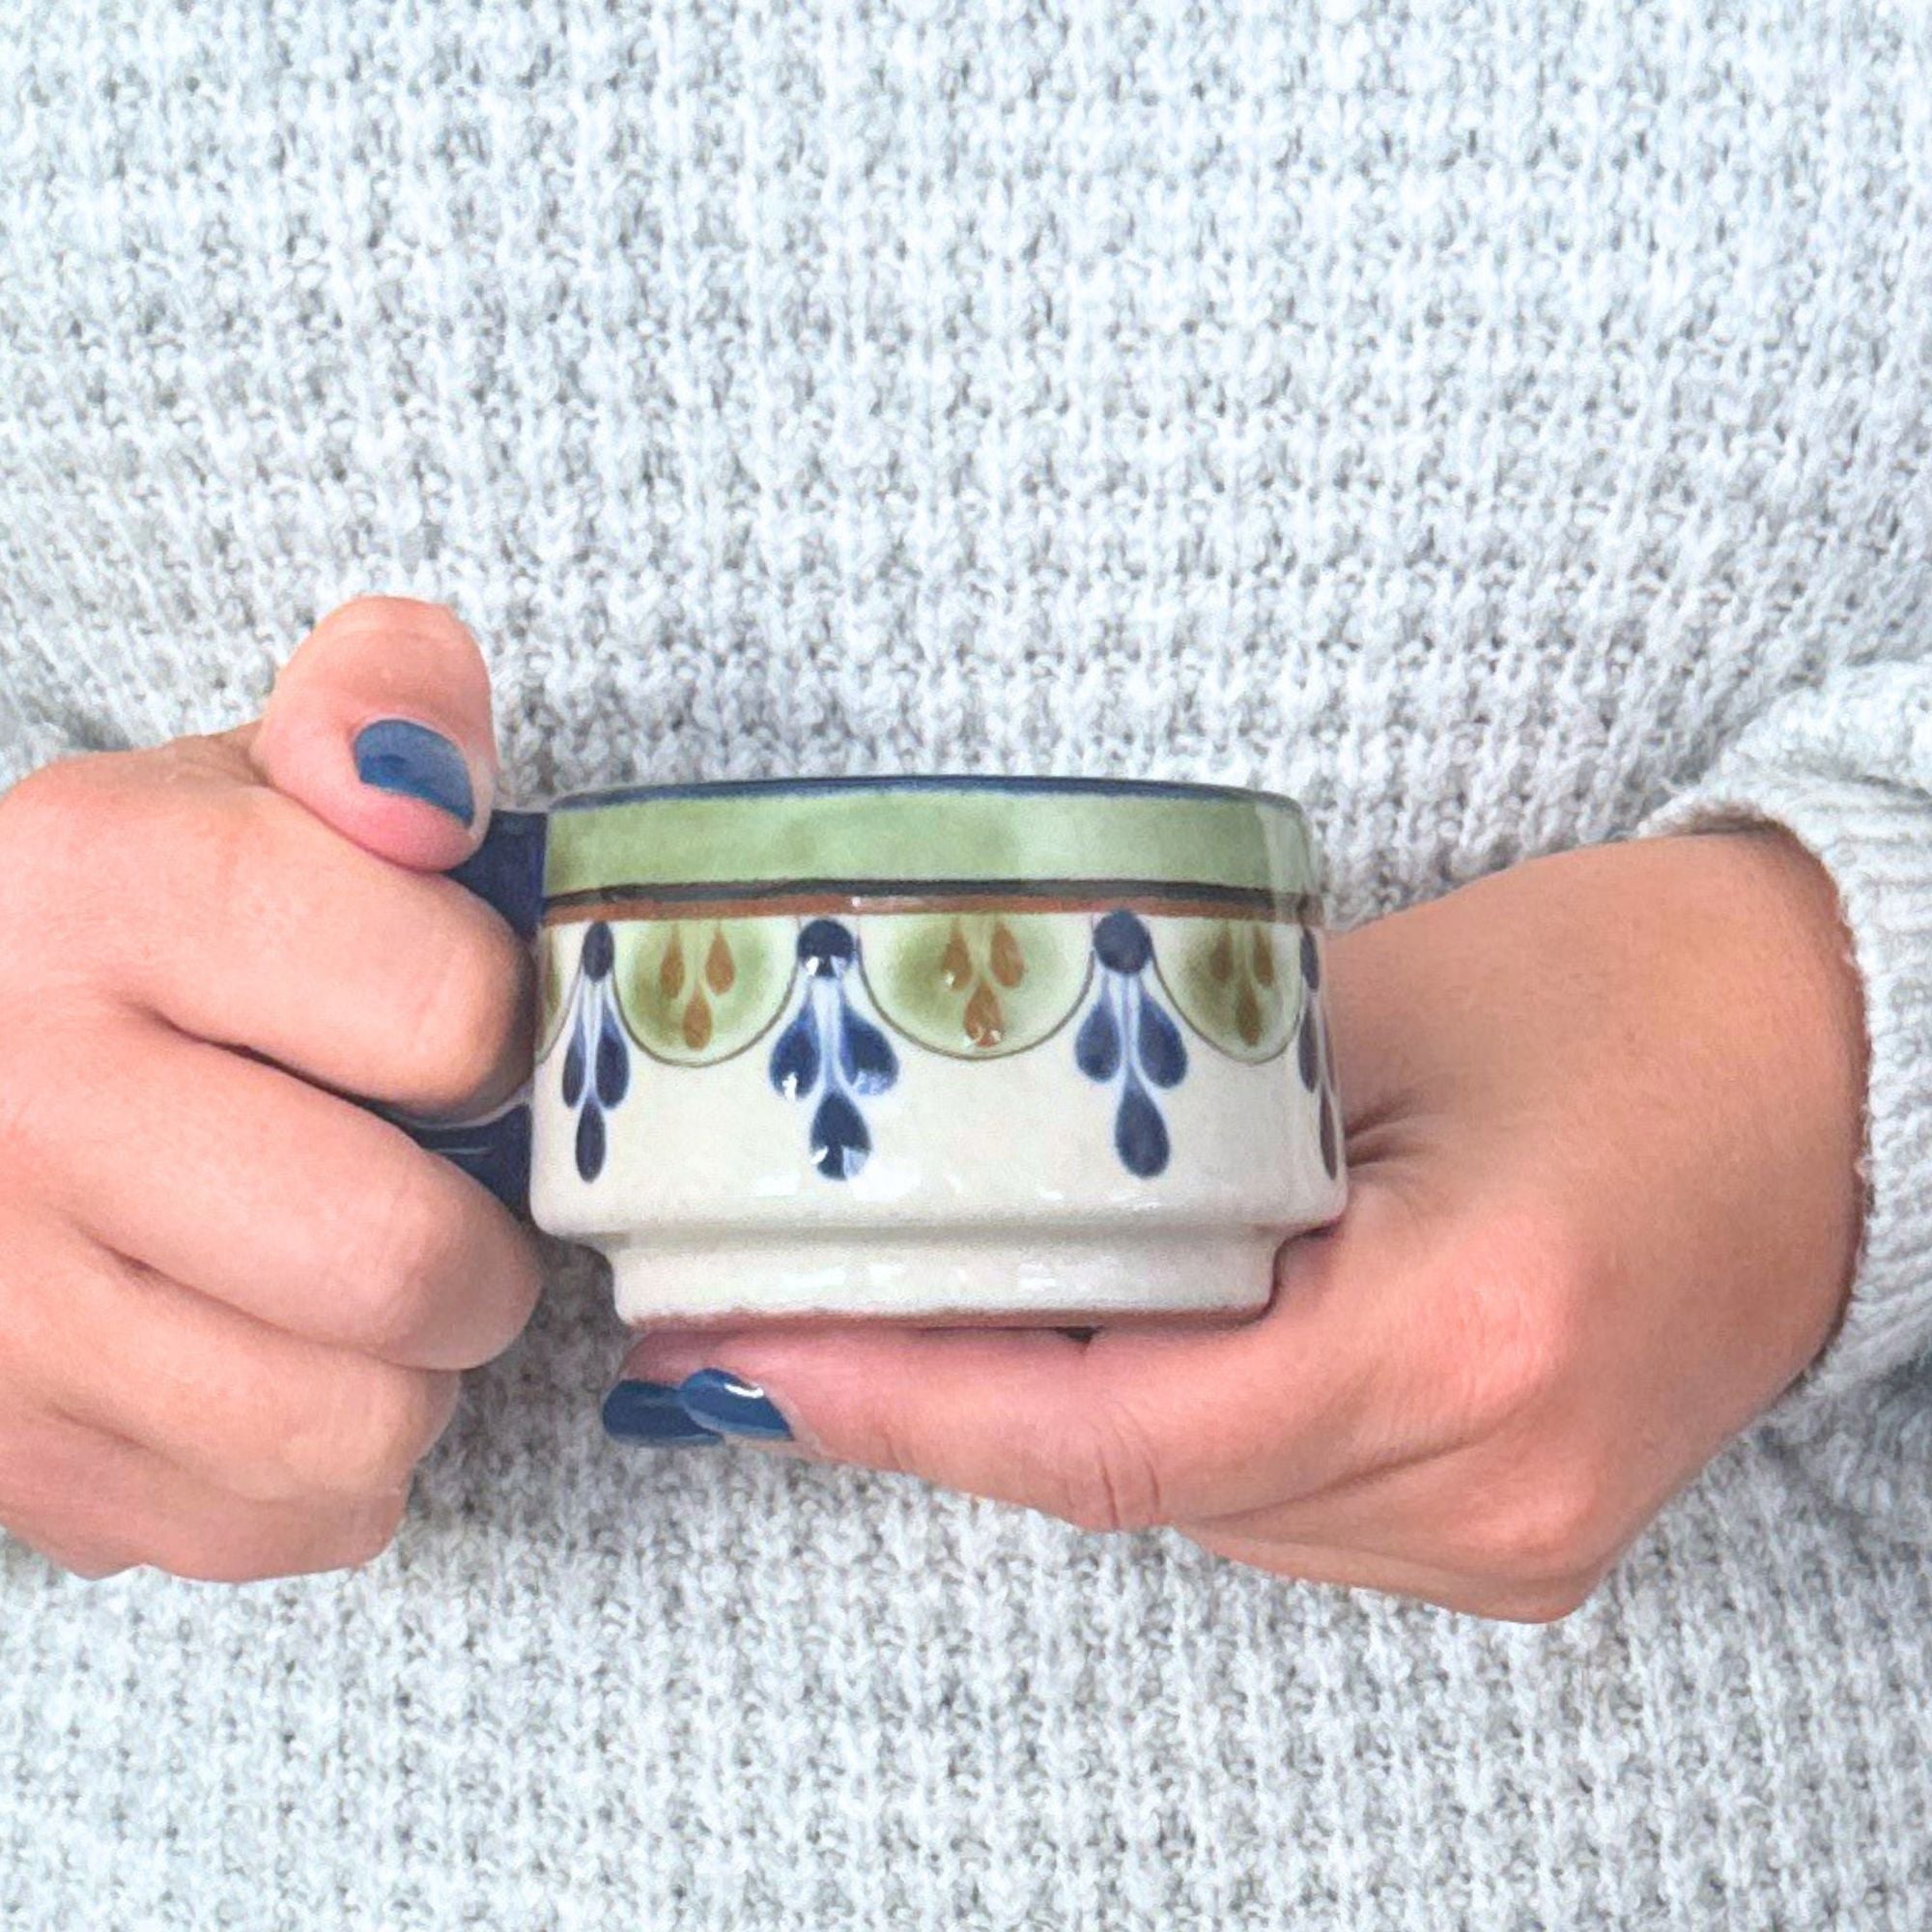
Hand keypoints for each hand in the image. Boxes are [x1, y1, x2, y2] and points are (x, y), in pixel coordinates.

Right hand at [0, 598, 540, 1580]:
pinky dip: (332, 1468)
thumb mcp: (257, 777)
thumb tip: (428, 787)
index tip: (453, 1036)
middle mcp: (17, 1097)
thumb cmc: (142, 930)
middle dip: (483, 1250)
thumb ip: (384, 706)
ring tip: (362, 1289)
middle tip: (453, 1206)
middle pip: (400, 1262)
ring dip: (415, 1371)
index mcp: (102, 889)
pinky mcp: (7, 1460)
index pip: (450, 1010)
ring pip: (353, 1427)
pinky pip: (282, 1527)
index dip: (496, 1037)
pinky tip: (279, 1366)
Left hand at [614, 829, 1868, 1620]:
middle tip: (788, 1312)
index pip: (1120, 1432)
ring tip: (915, 1312)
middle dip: (950, 1404)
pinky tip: (1102, 1339)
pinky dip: (1171, 1431)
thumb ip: (1184, 1115)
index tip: (745, 1361)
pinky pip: (1281, 1503)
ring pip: (1203, 1509)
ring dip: (1056, 1419)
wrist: (1850, 1064)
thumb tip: (997, 1180)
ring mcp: (1515, 1537)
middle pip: (1142, 1484)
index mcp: (1469, 1335)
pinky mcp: (1518, 1532)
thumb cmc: (1640, 987)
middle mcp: (1493, 1484)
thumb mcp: (1383, 1003)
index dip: (910, 1405)